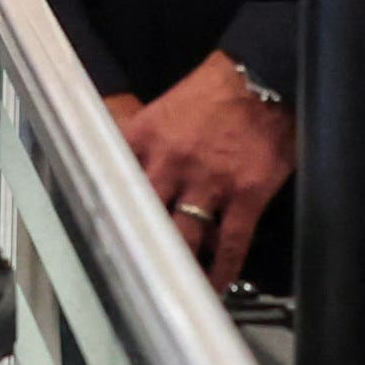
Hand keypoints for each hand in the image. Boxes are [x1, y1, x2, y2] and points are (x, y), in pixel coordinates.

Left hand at [125, 54, 297, 290]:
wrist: (266, 74)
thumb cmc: (218, 87)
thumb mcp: (166, 107)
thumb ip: (146, 142)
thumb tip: (132, 174)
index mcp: (147, 137)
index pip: (114, 181)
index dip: (105, 212)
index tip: (99, 237)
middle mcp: (173, 162)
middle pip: (144, 215)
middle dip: (137, 246)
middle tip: (131, 275)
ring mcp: (211, 181)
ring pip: (184, 235)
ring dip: (178, 265)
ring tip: (173, 290)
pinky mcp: (247, 193)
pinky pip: (232, 240)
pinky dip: (224, 267)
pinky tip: (218, 283)